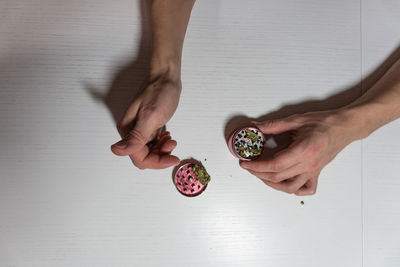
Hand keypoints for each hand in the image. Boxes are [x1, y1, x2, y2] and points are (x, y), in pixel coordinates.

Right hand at [111, 74, 180, 168]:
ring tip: (170, 139)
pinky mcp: (148, 127)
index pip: (140, 158)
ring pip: (150, 152)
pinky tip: (167, 135)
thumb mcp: (150, 116)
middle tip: (172, 145)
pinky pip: (153, 144)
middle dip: (160, 156)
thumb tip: (117, 150)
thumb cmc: (159, 92)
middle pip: (144, 157)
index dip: (157, 162)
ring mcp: (139, 130)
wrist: (166, 77)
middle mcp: (131, 132)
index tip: (172, 159)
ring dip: (162, 150)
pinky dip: (162, 143)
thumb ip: (136, 136)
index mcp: (127, 131)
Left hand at [240, 111, 356, 194]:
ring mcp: (313, 170)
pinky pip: (306, 189)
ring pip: (289, 187)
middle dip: (259, 173)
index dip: (257, 166)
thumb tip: (257, 127)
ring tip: (261, 175)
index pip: (275, 165)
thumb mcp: (297, 120)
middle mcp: (309, 164)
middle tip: (249, 166)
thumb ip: (274, 125)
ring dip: (272, 184)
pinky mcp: (317, 172)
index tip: (246, 163)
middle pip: (278, 177)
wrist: (345, 126)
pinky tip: (285, 183)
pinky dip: (294, 190)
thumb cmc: (326, 122)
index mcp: (304, 150)